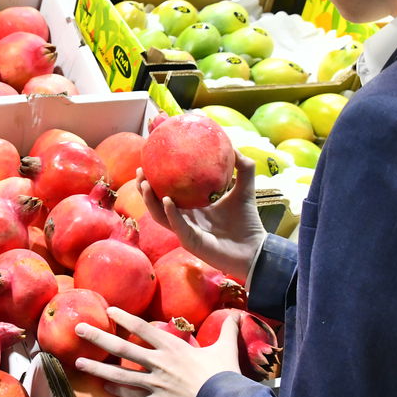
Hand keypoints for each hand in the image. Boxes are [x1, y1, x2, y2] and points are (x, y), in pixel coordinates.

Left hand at [74, 307, 241, 396]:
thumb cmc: (224, 375)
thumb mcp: (226, 349)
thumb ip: (228, 331)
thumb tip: (239, 314)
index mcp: (173, 347)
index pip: (142, 328)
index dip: (125, 318)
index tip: (109, 311)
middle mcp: (158, 363)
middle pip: (122, 348)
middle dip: (98, 337)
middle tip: (78, 329)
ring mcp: (154, 383)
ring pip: (120, 374)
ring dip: (97, 367)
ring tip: (78, 362)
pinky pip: (132, 395)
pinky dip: (117, 390)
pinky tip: (103, 385)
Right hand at [139, 151, 265, 281]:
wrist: (255, 249)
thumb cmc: (247, 222)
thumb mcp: (244, 190)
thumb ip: (244, 168)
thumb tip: (234, 146)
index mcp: (192, 208)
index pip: (166, 193)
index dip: (155, 180)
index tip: (148, 162)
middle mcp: (184, 219)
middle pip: (156, 204)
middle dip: (144, 188)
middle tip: (140, 171)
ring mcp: (185, 231)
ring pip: (160, 216)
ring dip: (150, 200)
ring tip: (145, 184)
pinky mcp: (191, 242)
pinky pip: (177, 226)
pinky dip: (171, 213)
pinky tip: (167, 200)